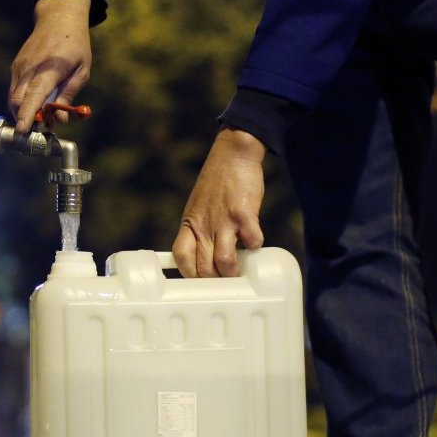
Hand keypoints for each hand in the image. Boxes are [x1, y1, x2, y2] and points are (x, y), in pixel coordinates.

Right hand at [9, 0, 92, 132]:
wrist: (58, 19)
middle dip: (26, 120)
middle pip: (18, 101)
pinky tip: (36, 104)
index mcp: (50, 68)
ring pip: (13, 98)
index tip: (24, 130)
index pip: (35, 94)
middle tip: (42, 129)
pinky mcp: (15, 68)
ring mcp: (20, 67)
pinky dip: (22, 103)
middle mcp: (30, 67)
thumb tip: (59, 119)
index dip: (28, 114)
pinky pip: (14, 91)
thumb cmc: (75, 45)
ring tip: (42, 117)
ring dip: (23, 113)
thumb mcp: (82, 71)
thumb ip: (69, 95)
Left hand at [172, 128, 265, 277]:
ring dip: (233, 272)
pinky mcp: (244, 214)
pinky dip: (255, 247)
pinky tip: (254, 242)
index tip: (200, 280)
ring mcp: (224, 220)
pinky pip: (252, 242)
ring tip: (240, 272)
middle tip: (225, 282)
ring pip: (224, 262)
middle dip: (215, 281)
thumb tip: (209, 257)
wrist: (232, 155)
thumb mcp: (198, 208)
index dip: (189, 273)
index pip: (181, 257)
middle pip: (203, 267)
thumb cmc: (217, 184)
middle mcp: (204, 225)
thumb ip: (200, 230)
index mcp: (190, 224)